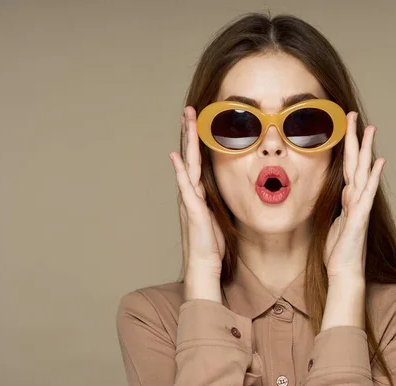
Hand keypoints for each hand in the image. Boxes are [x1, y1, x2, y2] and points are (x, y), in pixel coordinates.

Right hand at [170, 106, 224, 299]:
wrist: (203, 265)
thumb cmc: (210, 244)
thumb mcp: (216, 216)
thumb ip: (214, 200)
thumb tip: (218, 189)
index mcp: (198, 193)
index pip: (197, 160)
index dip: (197, 140)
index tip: (197, 120)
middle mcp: (191, 192)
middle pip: (190, 156)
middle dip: (189, 132)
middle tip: (188, 110)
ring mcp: (190, 200)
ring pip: (188, 164)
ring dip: (187, 142)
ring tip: (185, 121)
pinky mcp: (193, 210)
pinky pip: (186, 186)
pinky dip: (180, 171)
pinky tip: (177, 157)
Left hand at [323, 112, 385, 282]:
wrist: (343, 270)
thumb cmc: (338, 249)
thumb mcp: (332, 221)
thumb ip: (338, 204)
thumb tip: (339, 192)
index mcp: (347, 198)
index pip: (347, 166)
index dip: (345, 145)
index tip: (344, 126)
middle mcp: (356, 198)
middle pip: (355, 162)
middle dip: (354, 138)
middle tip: (354, 115)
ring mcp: (360, 206)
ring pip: (363, 172)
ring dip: (366, 150)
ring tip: (370, 129)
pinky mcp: (360, 217)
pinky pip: (367, 193)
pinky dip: (373, 177)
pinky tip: (378, 162)